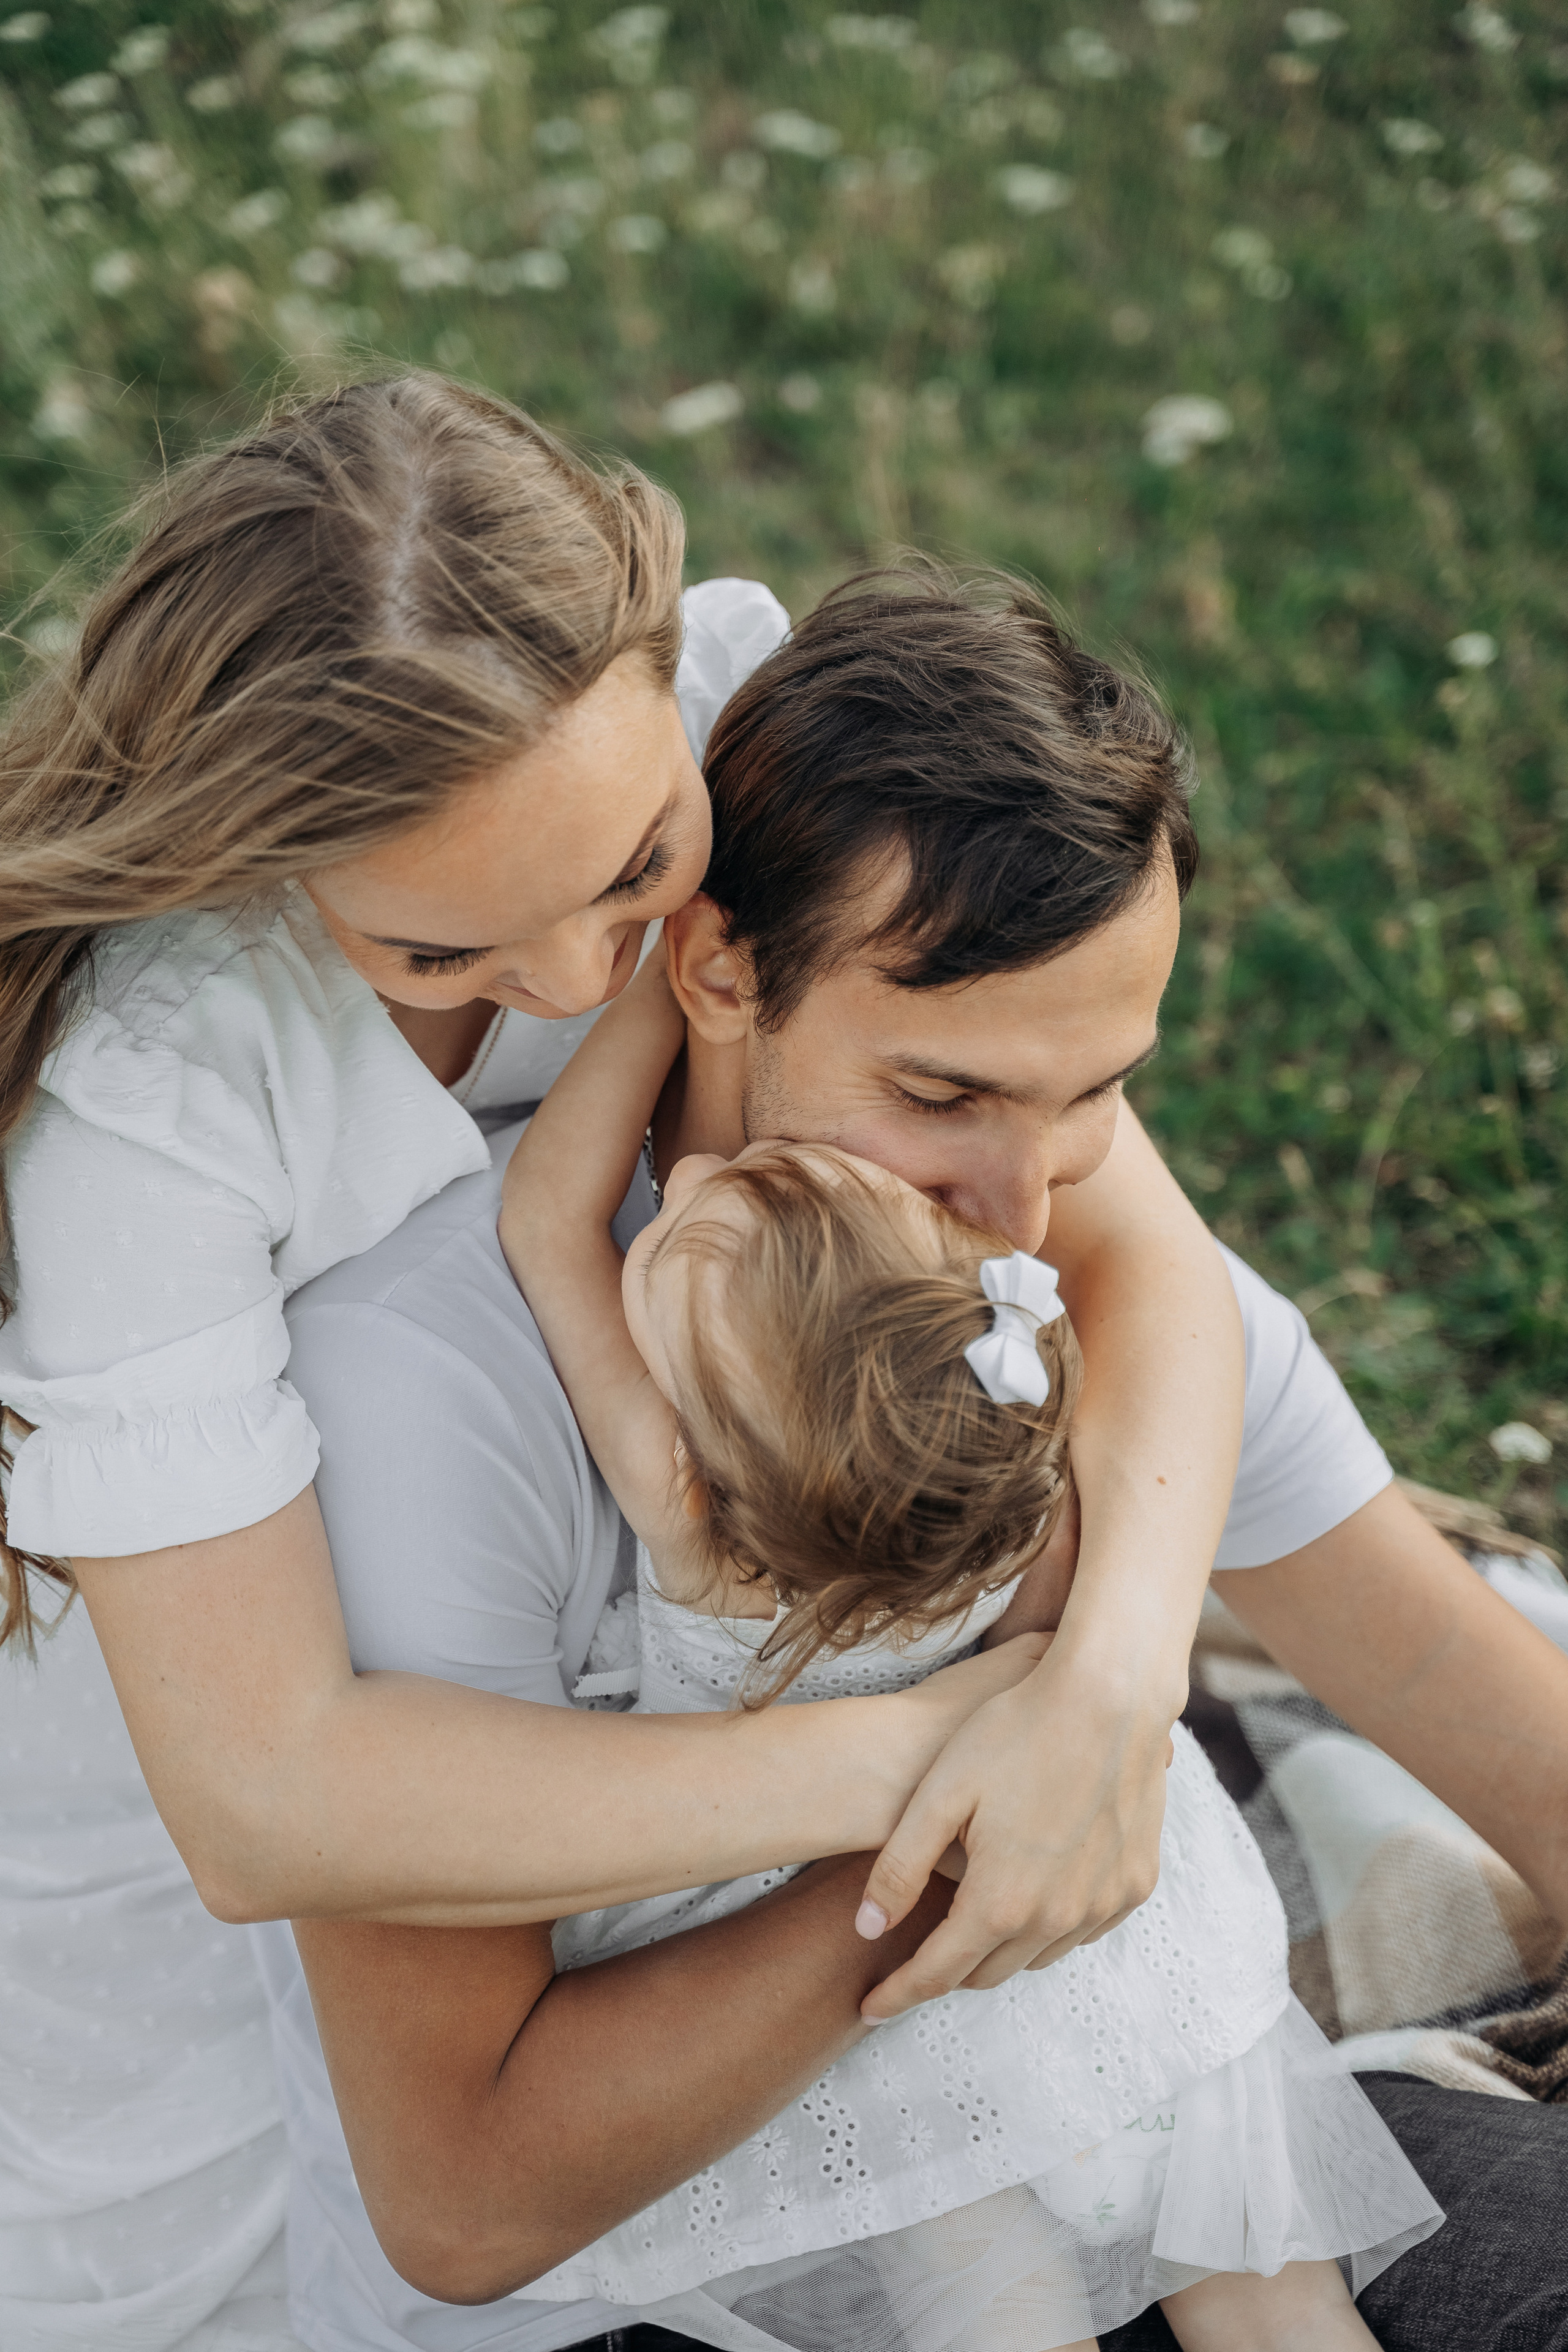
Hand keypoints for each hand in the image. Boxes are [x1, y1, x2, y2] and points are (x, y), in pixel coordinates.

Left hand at [854, 1639, 1177, 2019]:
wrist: (1110, 1695)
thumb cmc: (1014, 1730)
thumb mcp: (939, 1793)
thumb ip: (900, 1867)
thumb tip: (867, 1930)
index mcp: (1000, 1901)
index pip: (937, 1973)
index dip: (899, 1994)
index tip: (869, 2008)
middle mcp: (1056, 1918)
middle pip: (987, 1972)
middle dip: (946, 1971)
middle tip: (915, 1959)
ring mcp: (1102, 1904)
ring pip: (1037, 1955)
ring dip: (1000, 1949)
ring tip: (971, 1924)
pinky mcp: (1136, 1883)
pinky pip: (1084, 1928)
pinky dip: (1051, 1925)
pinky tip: (1033, 1896)